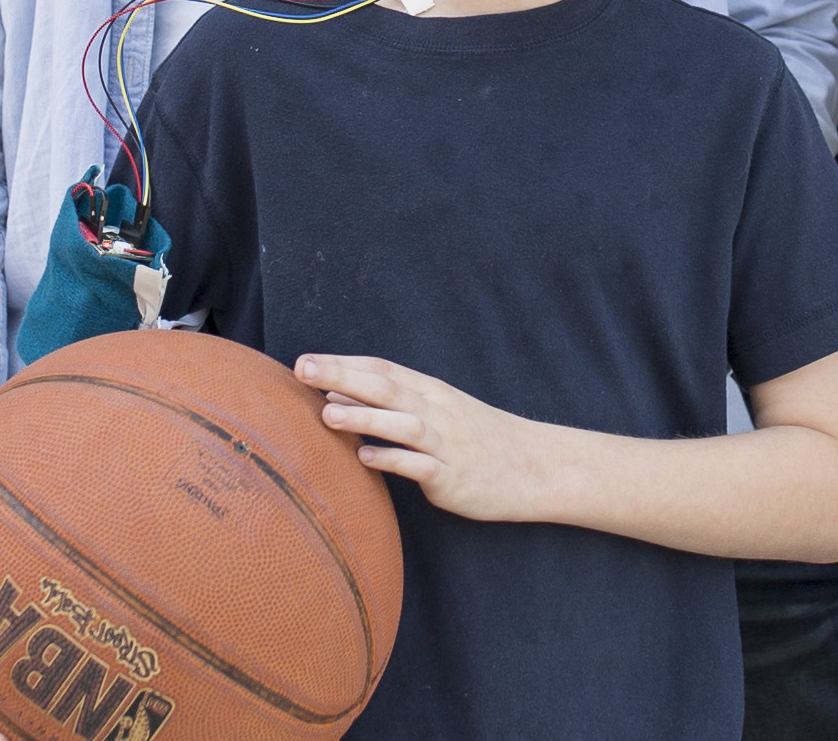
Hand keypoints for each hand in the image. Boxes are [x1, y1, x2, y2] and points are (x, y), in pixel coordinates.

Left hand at [297, 355, 561, 523]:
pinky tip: (364, 457)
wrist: (535, 466)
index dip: (344, 364)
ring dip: (364, 417)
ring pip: (402, 424)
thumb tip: (337, 398)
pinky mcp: (452, 477)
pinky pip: (419, 466)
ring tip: (326, 414)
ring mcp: (446, 444)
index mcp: (432, 392)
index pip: (383, 369)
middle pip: (386, 387)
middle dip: (342, 377)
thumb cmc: (479, 439)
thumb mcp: (441, 411)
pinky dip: (392, 459)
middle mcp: (437, 411)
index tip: (305, 360)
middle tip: (302, 369)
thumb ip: (394, 404)